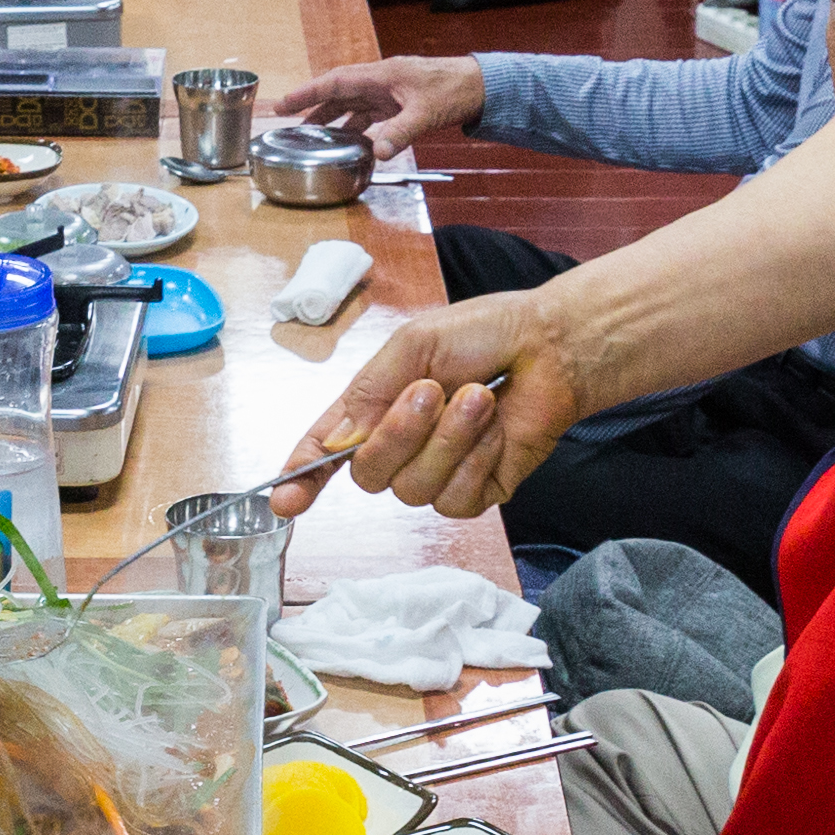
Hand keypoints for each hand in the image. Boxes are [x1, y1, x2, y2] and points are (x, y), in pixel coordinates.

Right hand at [274, 55, 487, 155]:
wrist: (481, 85)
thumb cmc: (455, 89)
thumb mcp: (426, 113)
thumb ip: (401, 133)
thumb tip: (378, 153)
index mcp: (381, 75)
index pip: (335, 82)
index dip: (307, 93)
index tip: (283, 104)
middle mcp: (380, 80)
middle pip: (337, 92)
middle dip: (311, 106)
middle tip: (286, 120)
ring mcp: (389, 91)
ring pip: (351, 103)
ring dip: (331, 118)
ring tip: (311, 135)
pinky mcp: (399, 102)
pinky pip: (368, 113)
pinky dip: (355, 125)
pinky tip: (350, 140)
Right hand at [300, 288, 584, 514]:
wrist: (550, 347)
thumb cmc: (484, 334)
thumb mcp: (413, 345)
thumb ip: (370, 391)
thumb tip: (336, 442)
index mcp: (375, 407)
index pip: (327, 450)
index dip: (302, 476)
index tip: (284, 499)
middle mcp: (401, 446)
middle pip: (369, 475)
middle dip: (398, 434)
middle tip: (434, 390)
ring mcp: (438, 473)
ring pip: (414, 489)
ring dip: (448, 439)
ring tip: (479, 398)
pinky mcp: (477, 492)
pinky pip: (456, 499)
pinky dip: (476, 458)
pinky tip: (496, 430)